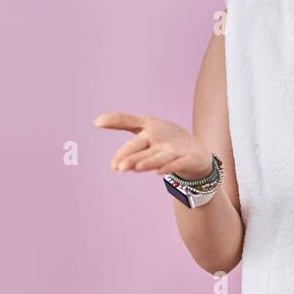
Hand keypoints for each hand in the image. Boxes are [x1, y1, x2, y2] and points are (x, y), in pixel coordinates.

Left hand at [93, 111, 212, 176]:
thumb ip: (122, 121)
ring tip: (137, 168)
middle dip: (134, 158)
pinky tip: (159, 172)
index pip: (135, 142)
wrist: (197, 151)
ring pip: (160, 158)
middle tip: (120, 167)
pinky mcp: (189, 159)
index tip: (113, 166)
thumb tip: (96, 121)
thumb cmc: (166, 138)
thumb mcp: (146, 126)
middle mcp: (162, 140)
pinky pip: (178, 164)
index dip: (124, 152)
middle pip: (146, 150)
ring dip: (149, 162)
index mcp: (150, 131)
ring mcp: (176, 150)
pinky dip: (170, 167)